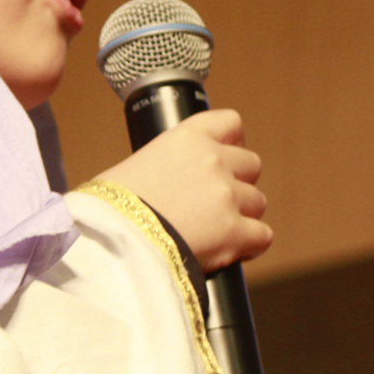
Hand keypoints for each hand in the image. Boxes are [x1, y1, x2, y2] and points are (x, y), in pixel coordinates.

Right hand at [100, 109, 271, 271]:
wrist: (111, 242)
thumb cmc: (110, 209)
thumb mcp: (136, 166)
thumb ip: (167, 165)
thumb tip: (173, 183)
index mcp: (188, 137)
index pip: (231, 123)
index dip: (233, 141)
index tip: (227, 156)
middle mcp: (213, 160)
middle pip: (251, 165)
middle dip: (238, 183)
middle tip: (215, 204)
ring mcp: (227, 196)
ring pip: (257, 201)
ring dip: (242, 216)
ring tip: (215, 232)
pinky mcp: (235, 232)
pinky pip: (263, 235)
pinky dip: (251, 244)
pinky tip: (232, 250)